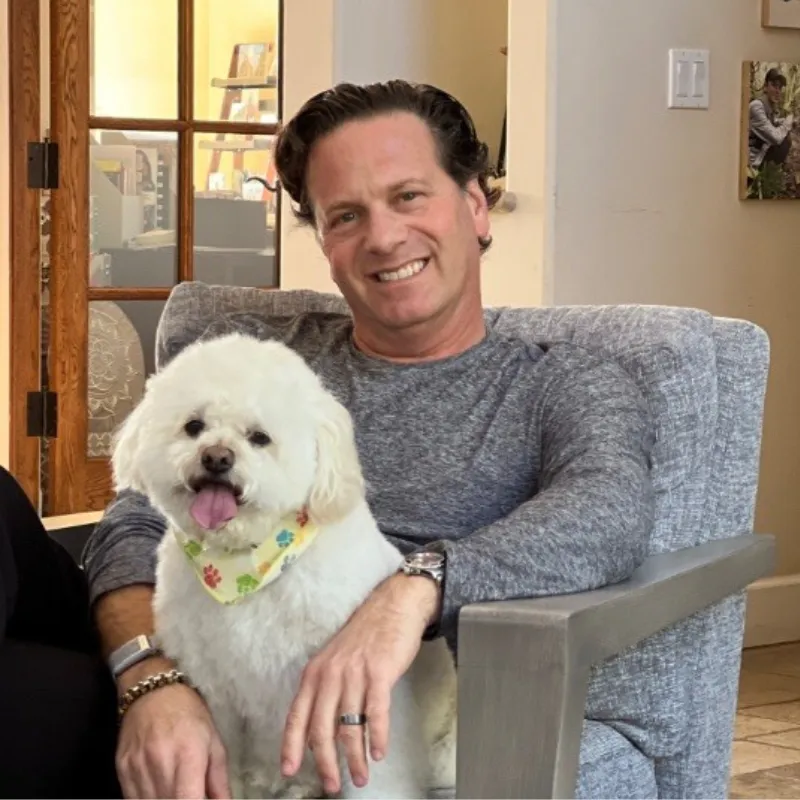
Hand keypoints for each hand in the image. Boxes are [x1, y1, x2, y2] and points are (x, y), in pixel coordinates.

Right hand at [115, 658, 229, 798]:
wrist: (151, 690)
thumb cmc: (189, 713)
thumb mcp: (214, 742)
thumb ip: (219, 782)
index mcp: (189, 756)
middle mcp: (161, 764)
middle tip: (189, 792)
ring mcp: (137, 769)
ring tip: (176, 789)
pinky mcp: (121, 771)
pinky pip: (132, 799)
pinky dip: (147, 799)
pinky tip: (158, 789)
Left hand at [281, 573, 439, 794]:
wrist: (392, 606)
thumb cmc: (365, 636)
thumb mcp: (334, 660)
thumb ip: (325, 692)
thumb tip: (322, 732)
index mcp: (315, 672)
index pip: (297, 716)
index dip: (291, 746)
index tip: (289, 769)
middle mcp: (331, 674)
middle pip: (321, 729)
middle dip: (326, 763)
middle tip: (332, 784)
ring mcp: (355, 674)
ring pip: (349, 727)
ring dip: (355, 758)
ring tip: (361, 775)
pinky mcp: (380, 673)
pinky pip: (376, 713)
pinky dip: (377, 737)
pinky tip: (379, 751)